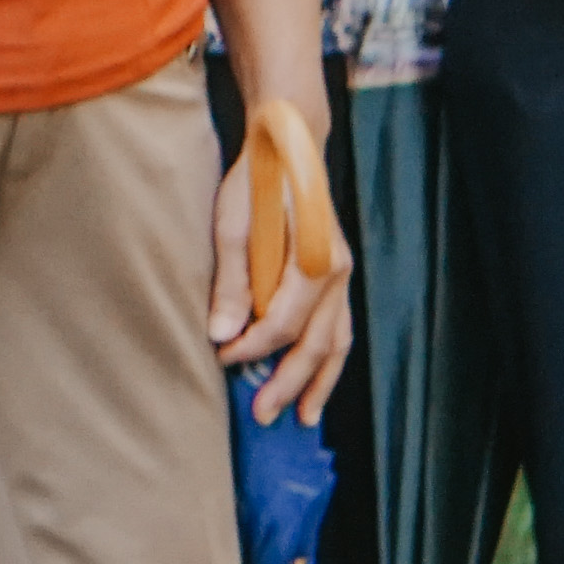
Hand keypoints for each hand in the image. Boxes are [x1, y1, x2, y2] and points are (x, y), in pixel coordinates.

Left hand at [210, 101, 354, 427]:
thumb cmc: (258, 180)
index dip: (253, 348)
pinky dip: (327, 359)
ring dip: (319, 383)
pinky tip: (314, 382)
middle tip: (263, 415)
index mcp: (314, 260)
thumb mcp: (234, 223)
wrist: (289, 145)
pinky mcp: (337, 275)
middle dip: (289, 383)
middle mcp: (337, 272)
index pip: (283, 323)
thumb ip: (231, 282)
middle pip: (316, 343)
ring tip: (303, 418)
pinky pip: (338, 328)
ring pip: (337, 342)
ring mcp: (343, 275)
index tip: (223, 361)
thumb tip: (220, 334)